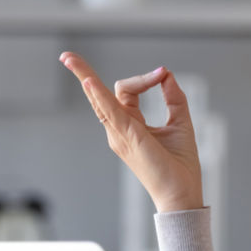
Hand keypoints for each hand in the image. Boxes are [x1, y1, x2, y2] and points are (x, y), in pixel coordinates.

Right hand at [59, 51, 204, 212]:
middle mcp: (118, 129)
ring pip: (99, 100)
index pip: (126, 91)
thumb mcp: (181, 122)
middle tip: (74, 57)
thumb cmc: (180, 165)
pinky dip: (100, 97)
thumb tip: (166, 74)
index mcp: (129, 125)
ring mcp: (119, 134)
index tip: (163, 75)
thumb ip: (174, 97)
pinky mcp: (128, 138)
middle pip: (104, 93)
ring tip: (68, 58)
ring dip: (84, 77)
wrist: (182, 192)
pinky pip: (110, 112)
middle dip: (86, 72)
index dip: (144, 78)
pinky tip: (89, 82)